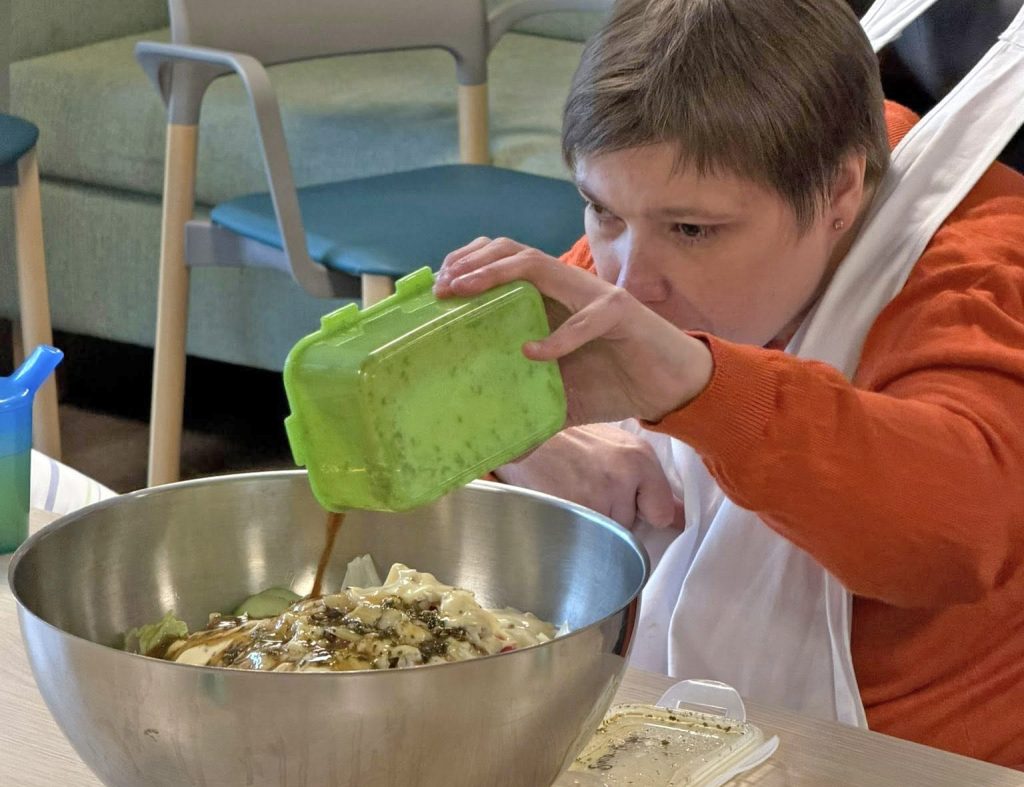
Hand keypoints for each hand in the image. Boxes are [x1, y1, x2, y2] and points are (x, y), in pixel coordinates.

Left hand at [435, 237, 713, 424]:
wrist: (671, 387)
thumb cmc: (617, 382)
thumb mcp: (562, 399)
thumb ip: (532, 410)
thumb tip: (502, 449)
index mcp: (549, 299)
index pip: (502, 260)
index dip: (468, 264)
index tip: (438, 287)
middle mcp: (566, 288)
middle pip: (511, 250)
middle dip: (471, 263)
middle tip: (443, 288)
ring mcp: (592, 296)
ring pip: (537, 265)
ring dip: (496, 276)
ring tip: (466, 294)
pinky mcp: (619, 313)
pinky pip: (583, 319)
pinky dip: (556, 337)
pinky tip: (534, 353)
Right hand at [496, 424, 683, 528]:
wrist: (522, 428)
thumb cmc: (566, 434)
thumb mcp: (614, 443)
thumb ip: (645, 476)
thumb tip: (677, 514)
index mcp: (639, 457)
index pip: (665, 512)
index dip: (644, 511)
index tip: (630, 504)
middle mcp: (625, 477)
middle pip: (631, 526)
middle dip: (613, 515)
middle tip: (586, 487)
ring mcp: (599, 498)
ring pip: (607, 534)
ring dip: (591, 522)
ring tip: (571, 493)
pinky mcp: (574, 512)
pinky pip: (584, 537)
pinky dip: (573, 528)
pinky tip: (561, 503)